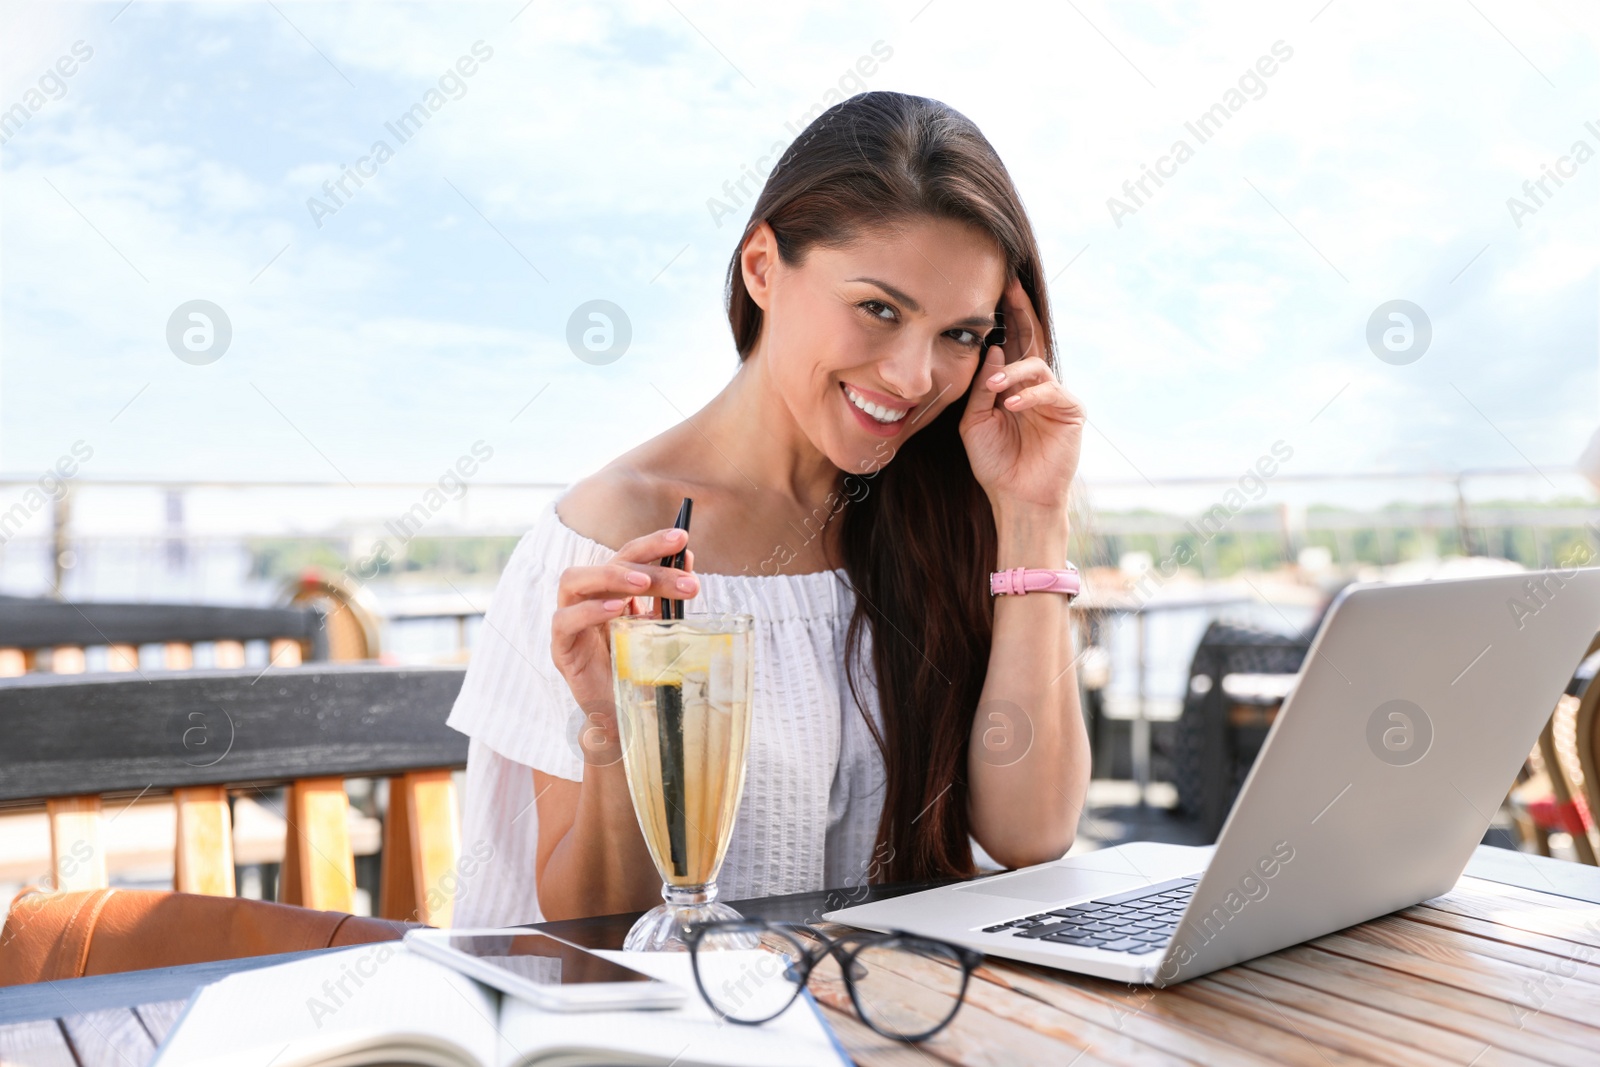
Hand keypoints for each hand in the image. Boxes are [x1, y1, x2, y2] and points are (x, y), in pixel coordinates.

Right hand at [551, 529, 697, 761]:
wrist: (625, 718)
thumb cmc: (641, 670)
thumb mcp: (660, 630)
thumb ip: (667, 598)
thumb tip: (688, 560)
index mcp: (611, 591)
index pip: (628, 556)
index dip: (652, 544)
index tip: (682, 539)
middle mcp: (587, 599)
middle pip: (608, 564)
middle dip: (647, 565)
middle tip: (683, 580)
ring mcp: (570, 622)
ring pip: (575, 580)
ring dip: (612, 576)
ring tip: (643, 583)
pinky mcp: (561, 648)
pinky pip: (565, 620)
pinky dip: (590, 611)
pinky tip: (617, 610)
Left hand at [959, 275, 1084, 517]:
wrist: (1015, 497)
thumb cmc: (995, 462)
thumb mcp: (974, 423)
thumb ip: (981, 388)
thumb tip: (992, 351)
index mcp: (1012, 383)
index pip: (1010, 342)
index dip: (1005, 316)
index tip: (994, 289)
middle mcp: (1035, 384)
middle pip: (1031, 338)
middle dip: (1020, 312)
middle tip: (1010, 287)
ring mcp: (1054, 396)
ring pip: (1036, 364)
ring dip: (1012, 372)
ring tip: (993, 389)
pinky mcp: (1070, 411)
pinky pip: (1051, 391)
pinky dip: (1029, 395)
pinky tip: (1012, 405)